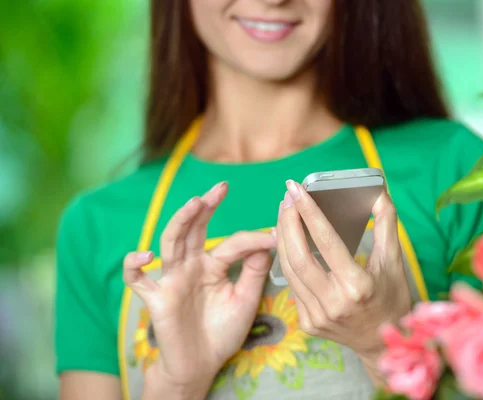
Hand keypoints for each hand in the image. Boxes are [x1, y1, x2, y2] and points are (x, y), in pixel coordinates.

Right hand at [124, 182, 275, 391]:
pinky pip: (137, 279)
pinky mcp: (155, 297)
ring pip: (171, 242)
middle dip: (206, 207)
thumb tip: (268, 240)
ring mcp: (171, 279)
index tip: (273, 236)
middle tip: (220, 187)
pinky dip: (135, 265)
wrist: (200, 366)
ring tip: (195, 202)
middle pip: (195, 229)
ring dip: (181, 221)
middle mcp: (191, 266)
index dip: (252, 239)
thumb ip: (253, 272)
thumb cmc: (221, 332)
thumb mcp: (244, 299)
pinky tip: (146, 255)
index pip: (232, 243)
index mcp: (213, 265)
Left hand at [275, 180, 411, 358]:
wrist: (382, 342)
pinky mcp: (308, 323)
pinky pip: (292, 285)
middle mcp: (334, 303)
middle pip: (299, 256)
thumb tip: (377, 192)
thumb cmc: (391, 297)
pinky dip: (287, 260)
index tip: (296, 189)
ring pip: (289, 270)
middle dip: (288, 222)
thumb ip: (386, 224)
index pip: (326, 242)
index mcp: (357, 286)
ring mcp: (318, 316)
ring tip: (284, 213)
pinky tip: (287, 240)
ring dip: (283, 238)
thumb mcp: (394, 261)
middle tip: (287, 197)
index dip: (309, 212)